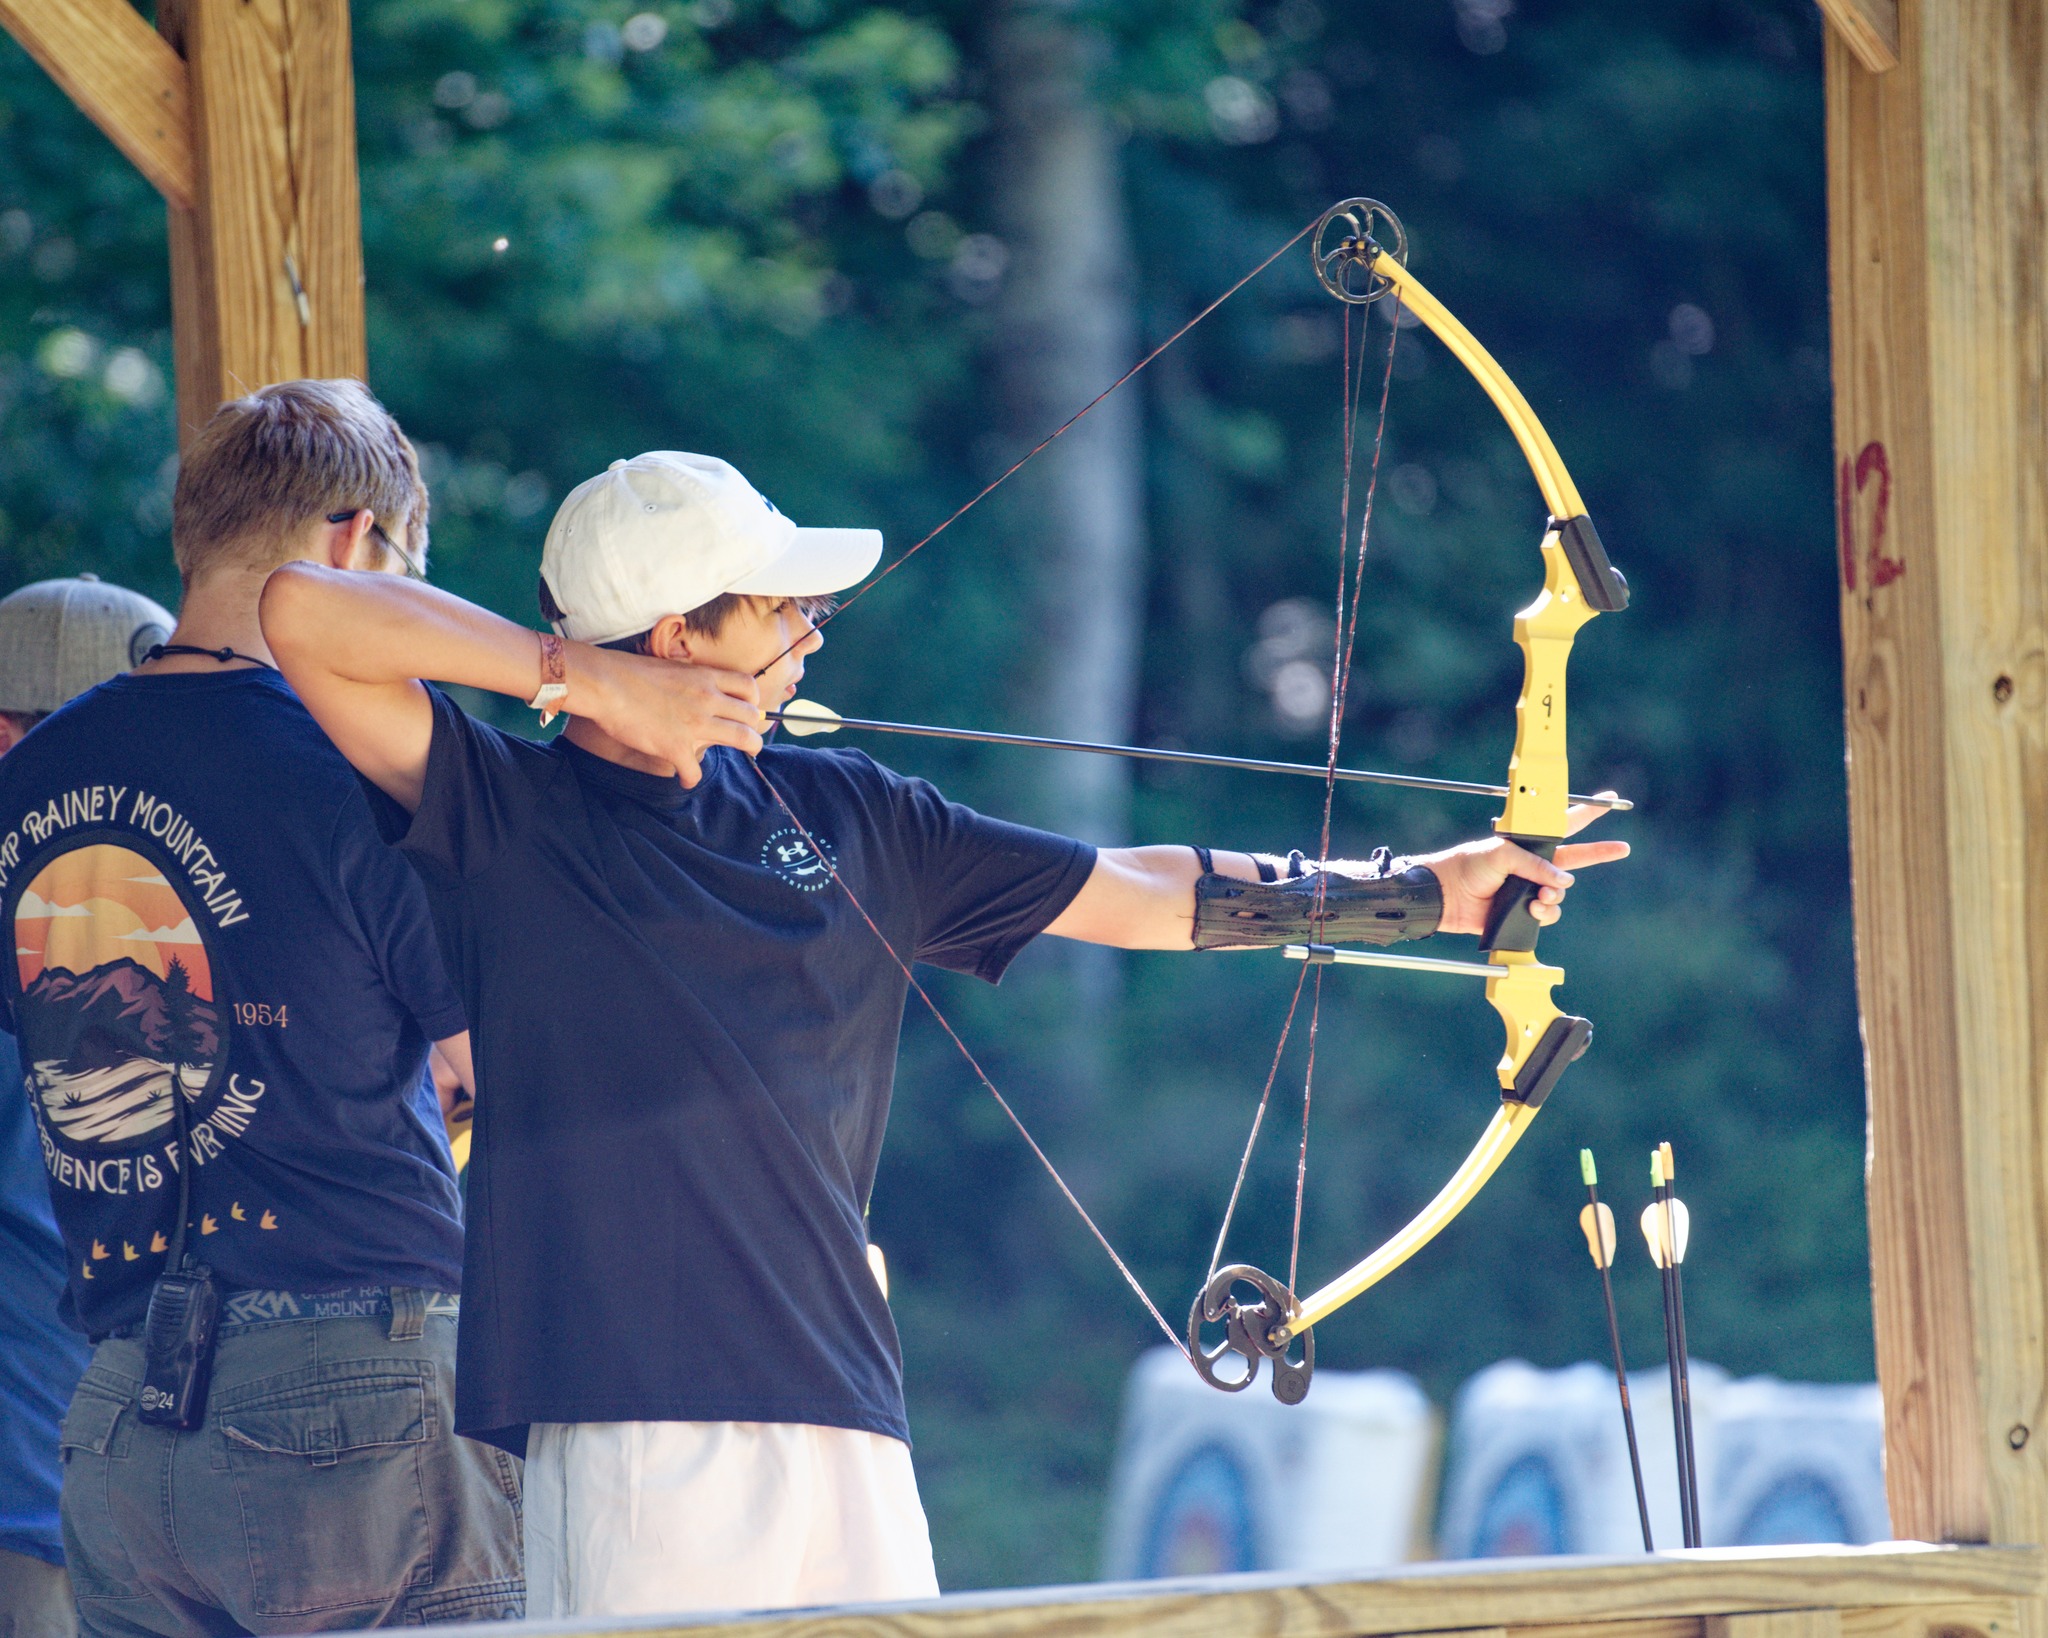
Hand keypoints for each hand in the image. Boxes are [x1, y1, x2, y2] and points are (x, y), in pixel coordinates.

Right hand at [580, 646, 764, 786]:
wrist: (607, 684)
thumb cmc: (631, 672)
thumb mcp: (672, 667)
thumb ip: (691, 680)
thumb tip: (698, 690)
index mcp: (705, 678)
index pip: (748, 686)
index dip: (754, 701)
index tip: (748, 710)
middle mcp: (707, 700)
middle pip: (751, 716)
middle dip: (755, 730)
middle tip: (750, 739)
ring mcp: (695, 724)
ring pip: (743, 740)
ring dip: (749, 750)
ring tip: (745, 755)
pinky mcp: (676, 747)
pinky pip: (696, 771)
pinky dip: (692, 778)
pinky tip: (685, 779)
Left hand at [1415, 796, 1630, 936]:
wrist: (1448, 896)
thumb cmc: (1468, 866)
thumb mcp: (1502, 854)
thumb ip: (1535, 864)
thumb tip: (1563, 882)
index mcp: (1528, 844)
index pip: (1563, 825)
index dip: (1585, 814)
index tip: (1608, 802)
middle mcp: (1533, 865)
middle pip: (1576, 858)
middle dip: (1599, 853)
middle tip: (1623, 848)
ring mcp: (1530, 889)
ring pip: (1560, 893)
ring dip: (1555, 896)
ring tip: (1539, 897)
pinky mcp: (1524, 912)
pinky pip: (1548, 914)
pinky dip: (1545, 913)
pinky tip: (1533, 910)